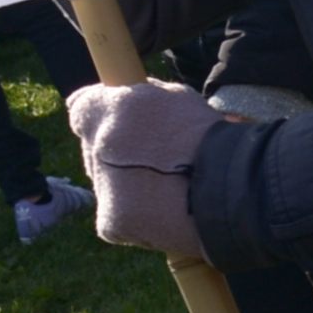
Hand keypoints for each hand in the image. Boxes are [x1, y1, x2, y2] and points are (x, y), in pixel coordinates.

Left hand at [66, 81, 219, 259]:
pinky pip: (116, 216)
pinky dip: (134, 214)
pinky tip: (161, 208)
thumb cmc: (206, 136)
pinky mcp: (111, 221)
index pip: (82, 108)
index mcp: (102, 110)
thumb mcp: (172, 95)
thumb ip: (136, 91)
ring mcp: (100, 186)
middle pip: (94, 148)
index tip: (123, 124)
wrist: (230, 187)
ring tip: (166, 187)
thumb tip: (116, 92)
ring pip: (105, 182)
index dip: (105, 115)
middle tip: (154, 160)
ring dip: (126, 184)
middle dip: (116, 152)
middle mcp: (91, 146)